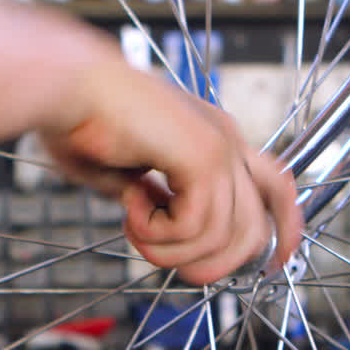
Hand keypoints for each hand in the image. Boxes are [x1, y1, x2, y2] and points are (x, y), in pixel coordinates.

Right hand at [40, 63, 302, 285]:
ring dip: (169, 250)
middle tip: (161, 254)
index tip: (275, 264)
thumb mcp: (128, 175)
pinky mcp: (202, 155)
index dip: (284, 230)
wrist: (64, 84)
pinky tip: (130, 208)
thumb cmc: (81, 118)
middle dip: (210, 265)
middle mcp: (226, 141)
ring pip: (222, 237)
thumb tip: (164, 236)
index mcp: (214, 140)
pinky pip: (196, 227)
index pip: (277, 189)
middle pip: (255, 231)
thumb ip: (156, 202)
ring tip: (134, 227)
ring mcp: (219, 146)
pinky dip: (156, 233)